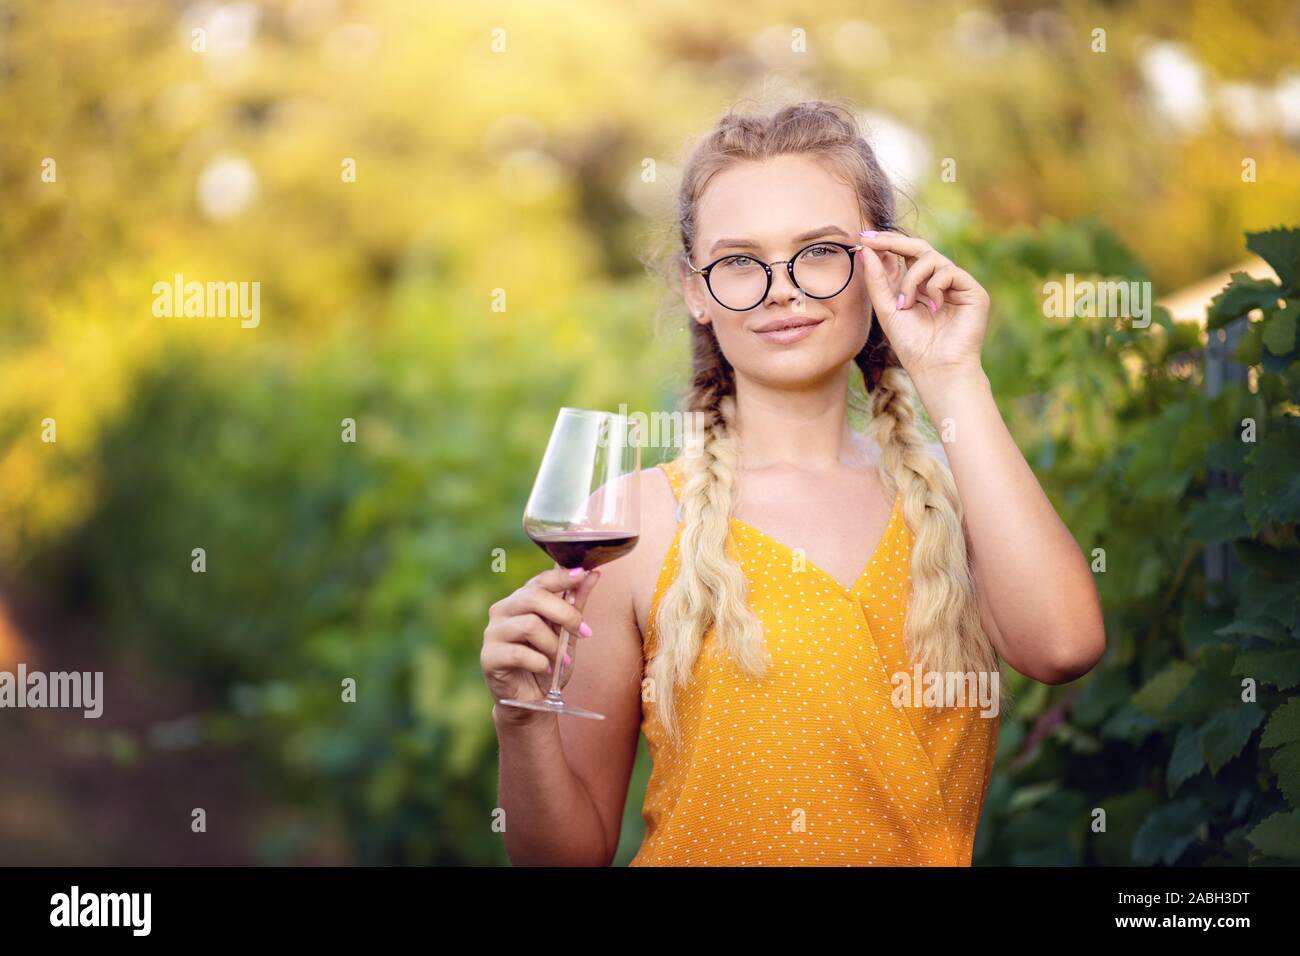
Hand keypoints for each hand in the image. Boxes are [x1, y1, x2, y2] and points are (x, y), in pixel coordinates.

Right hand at [481, 565, 600, 712]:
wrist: (532, 701)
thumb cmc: (548, 664)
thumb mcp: (567, 634)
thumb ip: (576, 604)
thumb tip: (593, 574)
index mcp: (520, 601)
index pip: (540, 580)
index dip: (562, 576)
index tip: (583, 574)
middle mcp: (503, 611)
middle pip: (534, 597)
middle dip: (565, 614)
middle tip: (583, 632)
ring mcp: (493, 632)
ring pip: (529, 625)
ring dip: (553, 645)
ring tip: (559, 660)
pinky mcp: (489, 656)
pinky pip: (518, 653)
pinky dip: (539, 662)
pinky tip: (545, 669)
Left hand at [856, 230, 989, 384]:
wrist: (935, 369)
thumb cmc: (912, 345)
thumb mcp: (887, 309)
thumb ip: (877, 281)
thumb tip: (866, 250)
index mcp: (922, 286)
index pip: (906, 256)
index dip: (887, 244)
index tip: (863, 238)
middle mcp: (941, 282)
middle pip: (920, 248)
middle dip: (894, 242)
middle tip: (871, 241)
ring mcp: (959, 286)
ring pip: (932, 259)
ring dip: (911, 279)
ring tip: (906, 304)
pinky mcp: (974, 292)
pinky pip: (949, 272)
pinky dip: (934, 287)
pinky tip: (933, 308)